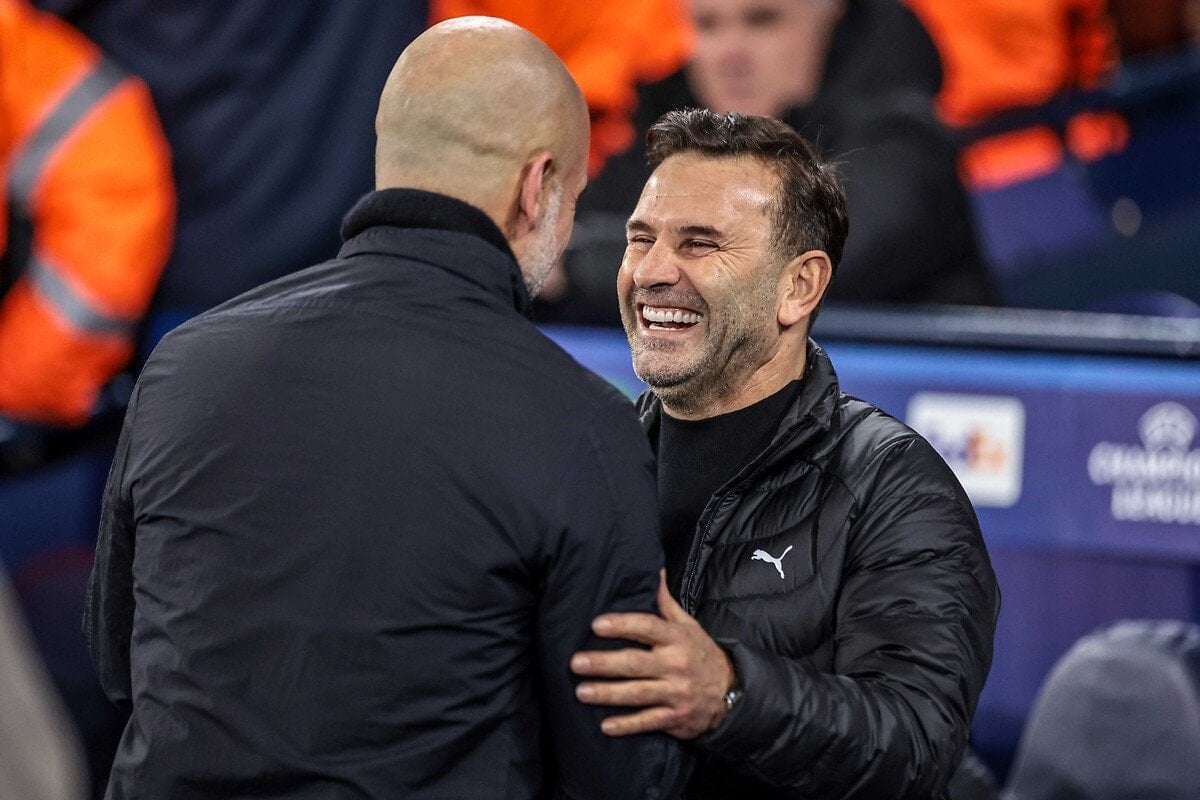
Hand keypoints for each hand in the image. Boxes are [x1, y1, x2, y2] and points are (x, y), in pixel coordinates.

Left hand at [570, 570, 734, 738]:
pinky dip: (627, 725)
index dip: (622, 625)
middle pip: (635, 663)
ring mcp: (676, 692)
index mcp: (676, 638)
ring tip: (581, 692)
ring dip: (608, 694)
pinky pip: (648, 721)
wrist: (732, 692)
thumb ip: (666, 603)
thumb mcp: (689, 626)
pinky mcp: (676, 717)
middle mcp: (676, 664)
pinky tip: (606, 725)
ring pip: (638, 693)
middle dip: (604, 663)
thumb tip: (655, 572)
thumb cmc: (701, 654)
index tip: (596, 625)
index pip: (647, 627)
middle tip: (576, 663)